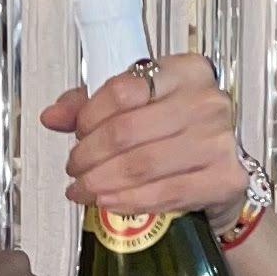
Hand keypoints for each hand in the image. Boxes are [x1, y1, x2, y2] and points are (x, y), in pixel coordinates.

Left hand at [43, 53, 247, 225]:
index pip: (123, 90)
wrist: (218, 173)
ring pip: (142, 165)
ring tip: (83, 190)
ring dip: (102, 182)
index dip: (88, 117)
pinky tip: (108, 203)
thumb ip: (90, 106)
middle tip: (74, 170)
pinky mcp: (225, 178)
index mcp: (184, 71)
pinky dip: (129, 201)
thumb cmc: (174, 135)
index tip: (77, 135)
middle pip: (127, 131)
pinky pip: (165, 193)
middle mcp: (207, 101)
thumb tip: (51, 117)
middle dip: (89, 156)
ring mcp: (220, 140)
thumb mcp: (134, 109)